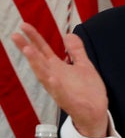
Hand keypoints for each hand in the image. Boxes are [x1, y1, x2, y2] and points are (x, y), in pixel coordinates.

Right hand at [11, 22, 108, 137]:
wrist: (95, 112)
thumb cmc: (88, 90)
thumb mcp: (83, 65)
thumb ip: (76, 51)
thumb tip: (68, 34)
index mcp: (58, 68)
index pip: (43, 50)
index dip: (34, 38)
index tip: (24, 25)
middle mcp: (55, 77)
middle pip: (38, 60)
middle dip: (27, 48)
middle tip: (15, 35)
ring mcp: (59, 89)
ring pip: (44, 75)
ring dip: (36, 63)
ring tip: (28, 50)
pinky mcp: (67, 100)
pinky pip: (59, 92)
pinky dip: (54, 85)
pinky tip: (51, 77)